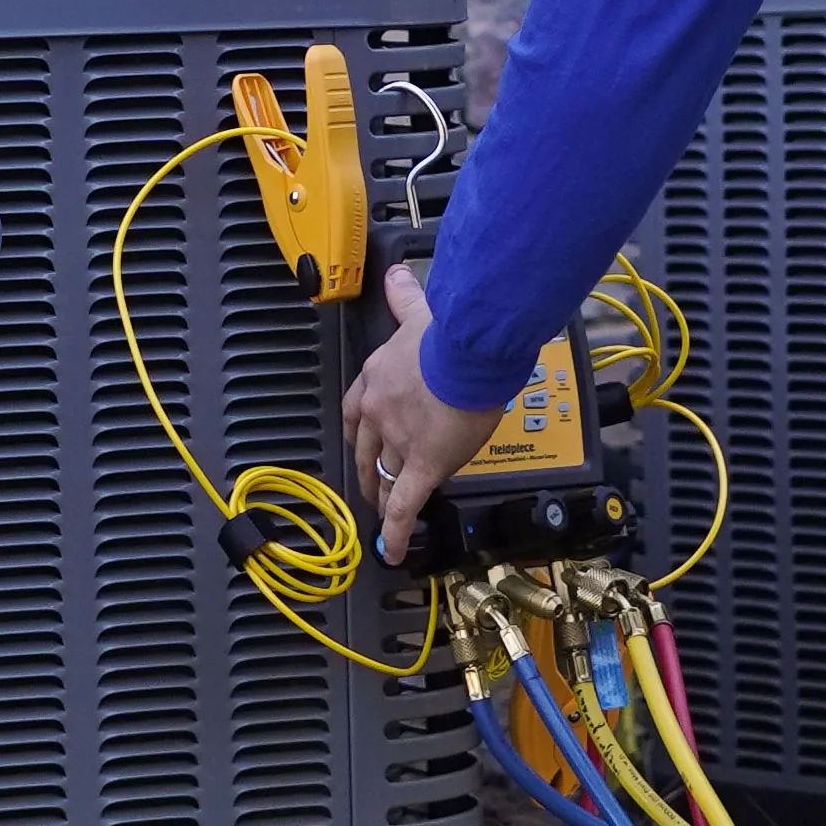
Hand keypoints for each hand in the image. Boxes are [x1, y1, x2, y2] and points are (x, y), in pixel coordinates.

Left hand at [341, 264, 504, 566]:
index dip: (360, 430)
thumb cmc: (450, 332)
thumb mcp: (420, 312)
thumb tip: (395, 274)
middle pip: (366, 448)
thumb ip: (405, 297)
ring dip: (381, 495)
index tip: (363, 439)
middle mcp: (380, 410)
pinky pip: (404, 505)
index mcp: (377, 376)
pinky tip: (391, 551)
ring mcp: (399, 440)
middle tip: (370, 483)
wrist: (467, 350)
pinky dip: (396, 531)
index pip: (357, 410)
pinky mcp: (423, 465)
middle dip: (367, 468)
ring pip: (384, 476)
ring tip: (382, 513)